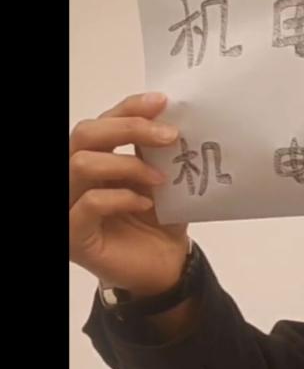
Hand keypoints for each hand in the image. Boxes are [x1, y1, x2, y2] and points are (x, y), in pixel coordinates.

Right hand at [69, 93, 190, 295]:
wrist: (166, 267)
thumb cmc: (160, 221)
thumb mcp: (163, 179)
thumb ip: (158, 152)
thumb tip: (171, 117)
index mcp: (96, 158)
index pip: (101, 122)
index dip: (128, 107)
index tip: (162, 101)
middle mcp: (75, 177)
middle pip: (84, 134)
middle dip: (129, 128)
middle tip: (170, 136)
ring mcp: (68, 205)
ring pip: (81, 163)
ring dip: (128, 164)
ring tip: (161, 179)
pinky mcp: (73, 234)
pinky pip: (89, 203)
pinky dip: (122, 197)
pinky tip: (147, 205)